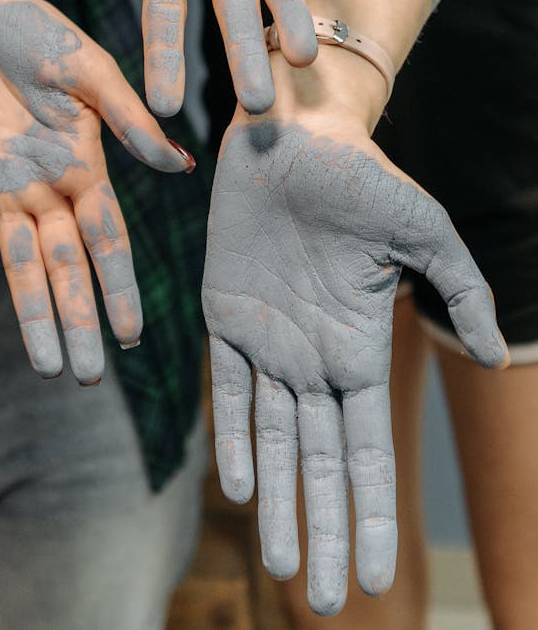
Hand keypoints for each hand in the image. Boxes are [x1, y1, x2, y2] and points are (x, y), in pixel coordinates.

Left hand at [0, 0, 194, 383]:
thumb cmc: (40, 30)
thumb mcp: (90, 70)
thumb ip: (127, 119)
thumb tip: (178, 167)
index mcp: (84, 163)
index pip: (106, 238)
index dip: (117, 286)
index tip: (130, 335)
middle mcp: (47, 185)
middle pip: (65, 265)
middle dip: (77, 319)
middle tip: (85, 377)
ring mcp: (2, 185)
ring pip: (19, 263)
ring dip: (30, 314)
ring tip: (46, 368)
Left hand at [204, 112, 506, 613]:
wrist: (293, 133)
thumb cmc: (363, 176)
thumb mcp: (425, 231)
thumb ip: (458, 289)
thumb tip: (490, 352)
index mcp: (361, 347)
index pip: (369, 451)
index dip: (374, 515)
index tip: (374, 580)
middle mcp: (314, 356)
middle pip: (321, 464)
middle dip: (323, 532)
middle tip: (323, 604)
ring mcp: (268, 339)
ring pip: (274, 441)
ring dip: (278, 503)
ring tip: (282, 569)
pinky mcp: (224, 313)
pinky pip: (230, 389)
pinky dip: (234, 437)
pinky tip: (241, 487)